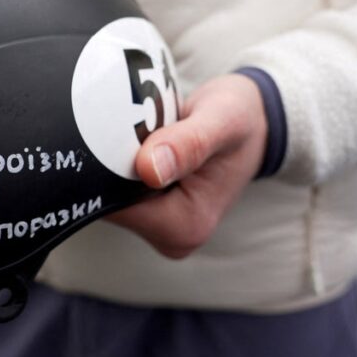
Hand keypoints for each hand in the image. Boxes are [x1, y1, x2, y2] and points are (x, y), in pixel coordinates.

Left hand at [105, 73, 268, 258]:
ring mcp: (161, 227)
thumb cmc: (239, 120)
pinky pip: (120, 188)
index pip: (114, 205)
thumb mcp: (222, 121)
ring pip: (110, 193)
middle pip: (108, 202)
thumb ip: (189, 144)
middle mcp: (171, 236)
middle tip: (138, 126)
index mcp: (186, 226)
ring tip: (147, 132)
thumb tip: (148, 169)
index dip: (104, 168)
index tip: (117, 131)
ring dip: (115, 161)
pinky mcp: (154, 213)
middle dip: (108, 163)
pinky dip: (123, 163)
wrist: (252, 124)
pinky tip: (143, 142)